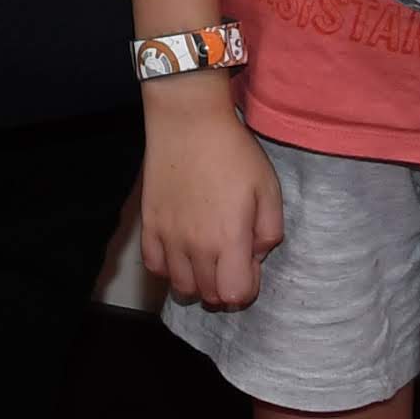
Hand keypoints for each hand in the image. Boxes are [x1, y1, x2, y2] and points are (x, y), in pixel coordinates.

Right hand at [134, 89, 283, 310]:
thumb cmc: (233, 152)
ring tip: (206, 257)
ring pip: (181, 287)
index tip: (250, 263)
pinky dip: (169, 268)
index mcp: (229, 239)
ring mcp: (168, 237)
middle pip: (209, 296)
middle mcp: (196, 246)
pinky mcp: (149, 224)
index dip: (247, 288)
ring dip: (198, 282)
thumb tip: (257, 256)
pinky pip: (154, 266)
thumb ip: (270, 232)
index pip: (235, 295)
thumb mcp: (268, 188)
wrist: (188, 122)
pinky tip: (181, 250)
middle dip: (225, 286)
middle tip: (231, 258)